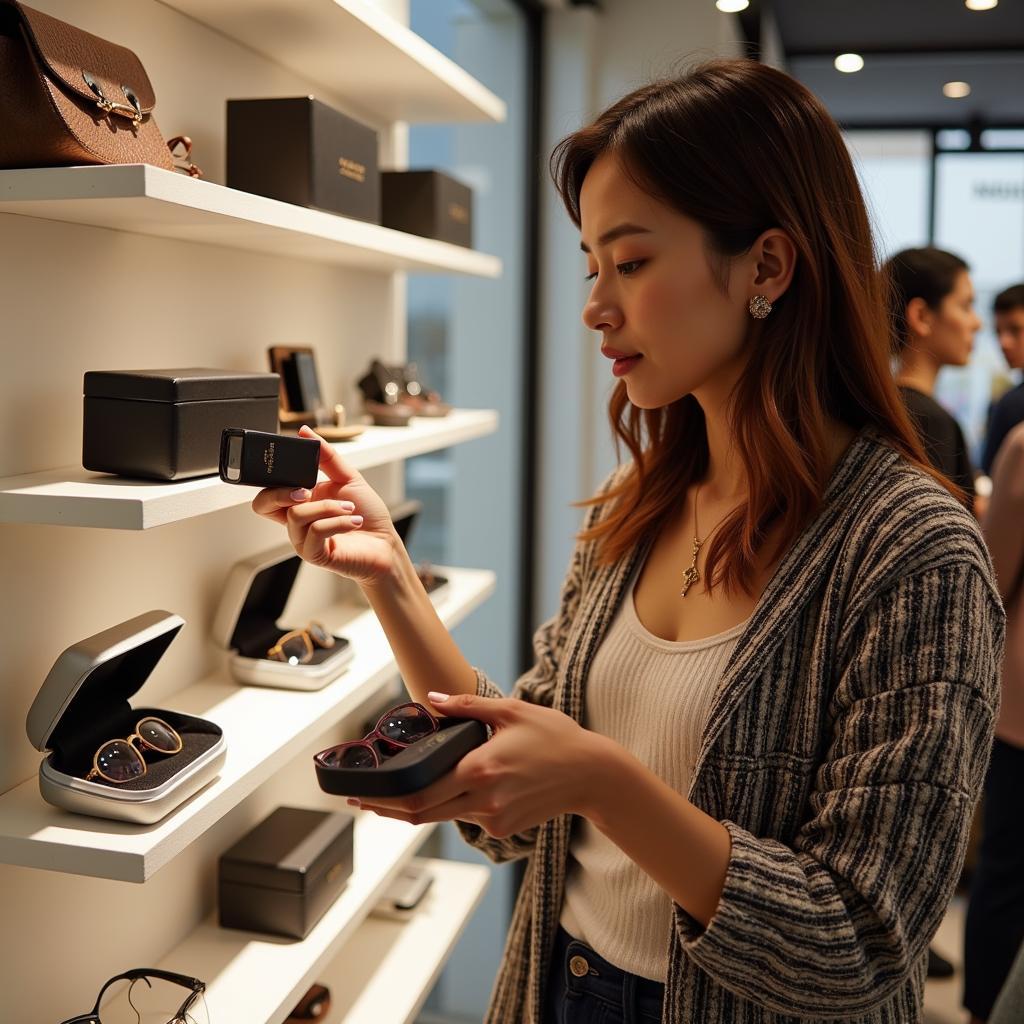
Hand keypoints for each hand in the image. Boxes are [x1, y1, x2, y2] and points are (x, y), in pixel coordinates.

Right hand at [251, 425, 398, 585]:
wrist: (385, 543)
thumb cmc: (367, 514)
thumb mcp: (347, 478)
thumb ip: (326, 456)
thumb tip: (305, 432)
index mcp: (300, 502)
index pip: (267, 490)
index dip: (269, 477)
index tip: (290, 463)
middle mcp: (296, 522)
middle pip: (262, 505)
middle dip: (281, 492)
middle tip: (308, 490)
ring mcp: (302, 540)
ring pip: (296, 514)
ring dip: (328, 506)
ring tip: (350, 508)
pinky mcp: (314, 554)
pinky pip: (316, 531)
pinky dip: (338, 522)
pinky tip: (355, 522)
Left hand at [349, 692, 609, 837]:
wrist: (592, 774)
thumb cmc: (554, 738)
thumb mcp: (510, 711)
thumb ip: (466, 707)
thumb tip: (430, 699)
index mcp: (480, 768)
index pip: (420, 794)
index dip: (385, 798)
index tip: (361, 794)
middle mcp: (483, 799)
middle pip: (421, 814)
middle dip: (388, 809)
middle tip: (362, 800)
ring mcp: (494, 819)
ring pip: (442, 816)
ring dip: (418, 806)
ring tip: (393, 793)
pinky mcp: (503, 828)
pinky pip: (466, 816)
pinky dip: (451, 804)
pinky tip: (449, 788)